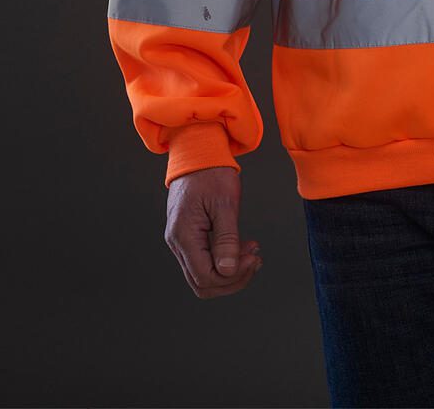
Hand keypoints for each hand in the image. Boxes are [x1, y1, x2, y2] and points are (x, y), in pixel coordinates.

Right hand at [164, 167, 261, 298]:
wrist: (198, 151)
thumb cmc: (211, 171)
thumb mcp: (224, 202)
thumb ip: (226, 238)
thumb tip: (227, 270)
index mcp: (184, 235)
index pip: (205, 277)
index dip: (232, 276)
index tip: (254, 258)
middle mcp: (177, 243)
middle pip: (203, 282)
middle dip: (233, 278)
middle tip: (256, 259)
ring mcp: (181, 240)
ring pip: (204, 274)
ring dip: (231, 270)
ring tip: (254, 253)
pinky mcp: (189, 235)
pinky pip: (205, 259)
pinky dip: (225, 259)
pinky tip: (244, 247)